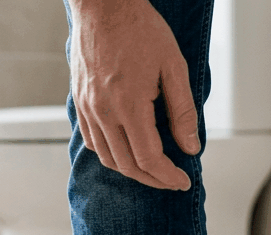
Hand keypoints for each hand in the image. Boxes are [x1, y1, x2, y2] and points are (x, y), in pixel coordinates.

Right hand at [68, 0, 199, 190]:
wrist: (103, 5)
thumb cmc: (140, 29)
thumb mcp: (174, 67)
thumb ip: (183, 111)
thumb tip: (190, 146)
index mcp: (129, 104)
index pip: (149, 158)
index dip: (167, 176)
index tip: (182, 181)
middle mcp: (104, 111)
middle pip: (127, 165)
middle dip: (153, 179)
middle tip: (171, 181)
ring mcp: (88, 108)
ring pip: (108, 158)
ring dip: (132, 171)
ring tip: (153, 171)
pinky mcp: (80, 102)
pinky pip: (93, 141)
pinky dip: (111, 155)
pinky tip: (127, 153)